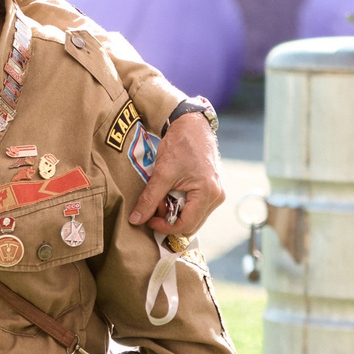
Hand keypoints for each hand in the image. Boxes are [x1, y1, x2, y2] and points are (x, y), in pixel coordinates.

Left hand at [127, 113, 225, 239]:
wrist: (191, 126)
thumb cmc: (179, 145)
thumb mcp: (162, 173)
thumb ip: (149, 199)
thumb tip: (136, 219)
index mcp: (208, 193)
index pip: (186, 225)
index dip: (165, 227)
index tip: (149, 219)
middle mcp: (217, 196)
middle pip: (191, 225)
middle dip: (170, 221)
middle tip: (155, 207)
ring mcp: (216, 193)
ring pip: (193, 217)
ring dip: (175, 214)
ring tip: (163, 197)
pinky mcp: (212, 189)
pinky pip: (196, 208)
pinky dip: (181, 206)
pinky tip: (171, 193)